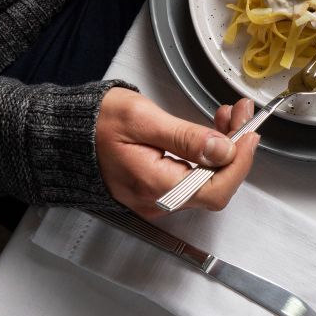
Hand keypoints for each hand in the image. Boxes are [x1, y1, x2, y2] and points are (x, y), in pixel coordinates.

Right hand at [95, 88, 258, 217]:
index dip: (240, 162)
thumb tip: (224, 150)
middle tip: (242, 114)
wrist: (64, 134)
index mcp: (155, 185)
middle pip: (215, 186)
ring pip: (206, 181)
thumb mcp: (143, 119)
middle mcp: (158, 201)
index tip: (251, 133)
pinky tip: (212, 131)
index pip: (216, 188)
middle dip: (236, 150)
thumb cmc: (96, 123)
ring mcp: (156, 198)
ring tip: (229, 115)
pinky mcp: (156, 189)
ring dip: (224, 149)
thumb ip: (186, 137)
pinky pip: (192, 178)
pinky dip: (208, 154)